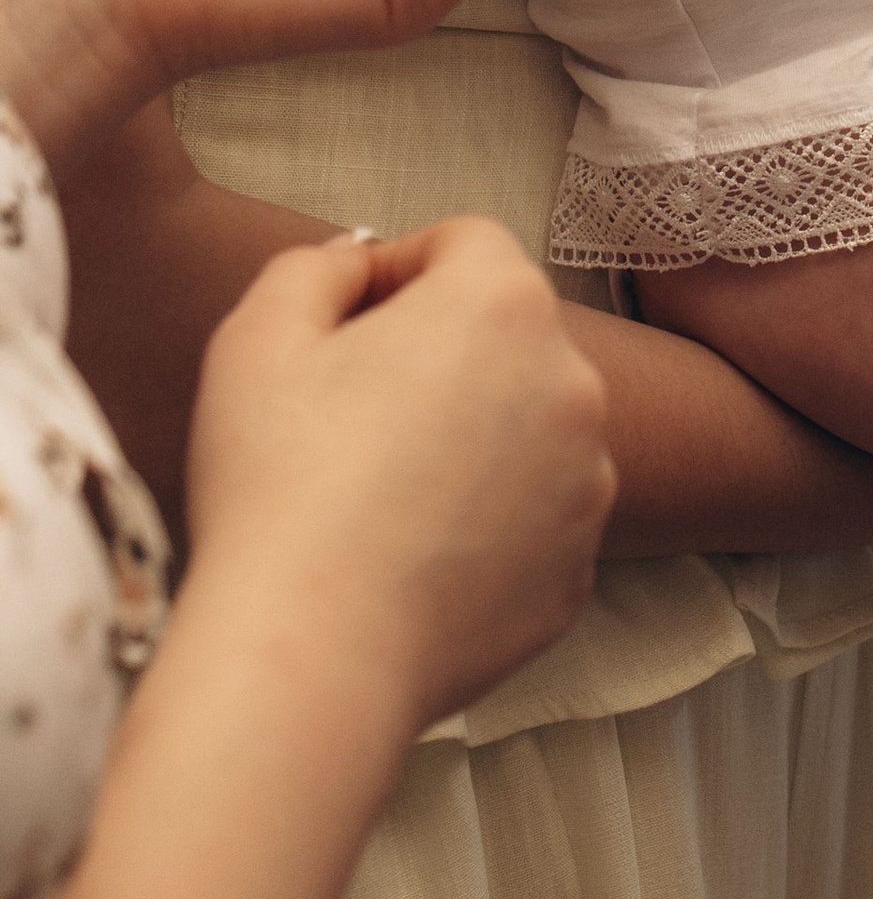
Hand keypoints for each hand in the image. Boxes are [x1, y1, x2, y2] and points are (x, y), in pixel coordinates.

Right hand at [184, 219, 614, 736]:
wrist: (310, 655)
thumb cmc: (276, 487)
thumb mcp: (257, 336)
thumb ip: (315, 267)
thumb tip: (357, 260)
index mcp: (503, 303)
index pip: (464, 243)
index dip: (396, 272)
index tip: (345, 328)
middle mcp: (573, 380)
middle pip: (504, 336)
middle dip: (439, 356)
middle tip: (352, 415)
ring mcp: (588, 481)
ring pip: (526, 428)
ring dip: (471, 439)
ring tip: (380, 495)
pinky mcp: (578, 568)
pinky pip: (532, 519)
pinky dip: (486, 525)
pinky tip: (411, 557)